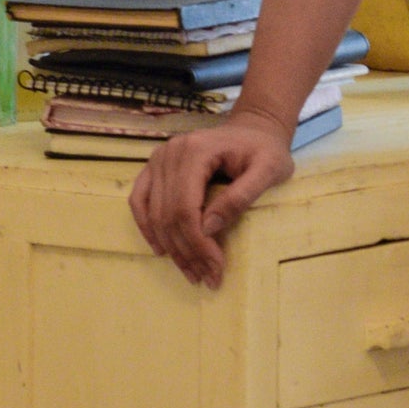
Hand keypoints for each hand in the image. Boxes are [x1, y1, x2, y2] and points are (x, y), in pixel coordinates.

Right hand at [130, 114, 296, 286]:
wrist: (254, 129)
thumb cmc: (266, 150)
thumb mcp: (268, 171)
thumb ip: (240, 196)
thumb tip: (209, 228)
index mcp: (196, 151)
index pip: (186, 208)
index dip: (198, 243)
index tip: (216, 268)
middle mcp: (170, 153)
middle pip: (168, 214)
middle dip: (187, 252)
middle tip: (206, 278)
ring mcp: (159, 158)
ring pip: (153, 213)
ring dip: (170, 247)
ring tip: (191, 272)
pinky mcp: (155, 167)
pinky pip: (139, 200)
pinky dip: (146, 227)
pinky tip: (162, 249)